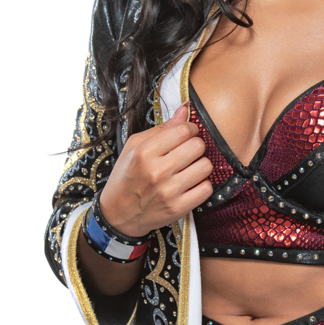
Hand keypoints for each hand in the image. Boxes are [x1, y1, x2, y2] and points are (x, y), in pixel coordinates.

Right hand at [97, 101, 212, 237]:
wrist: (117, 215)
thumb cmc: (126, 177)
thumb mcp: (134, 147)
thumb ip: (161, 128)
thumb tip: (185, 109)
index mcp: (144, 152)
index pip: (183, 130)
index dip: (190, 129)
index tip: (186, 135)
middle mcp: (156, 171)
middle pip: (198, 146)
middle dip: (196, 146)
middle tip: (187, 152)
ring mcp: (168, 192)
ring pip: (206, 166)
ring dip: (200, 165)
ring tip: (189, 168)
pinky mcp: (178, 208)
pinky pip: (206, 189)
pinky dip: (202, 185)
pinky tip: (191, 184)